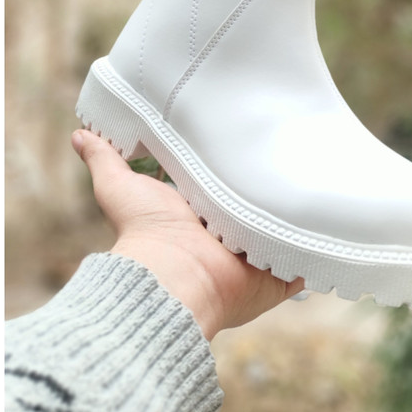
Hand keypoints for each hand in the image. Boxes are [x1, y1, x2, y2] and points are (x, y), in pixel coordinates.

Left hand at [72, 129, 304, 339]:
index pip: (224, 186)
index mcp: (200, 213)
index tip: (247, 138)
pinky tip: (331, 222)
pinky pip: (306, 258)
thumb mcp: (120, 188)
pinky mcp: (278, 275)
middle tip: (289, 153)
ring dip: (296, 215)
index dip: (233, 167)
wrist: (173, 278)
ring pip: (284, 229)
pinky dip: (317, 246)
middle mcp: (229, 235)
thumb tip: (80, 133)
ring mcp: (256, 255)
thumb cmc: (145, 233)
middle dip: (268, 189)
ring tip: (318, 180)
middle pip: (257, 206)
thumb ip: (106, 160)